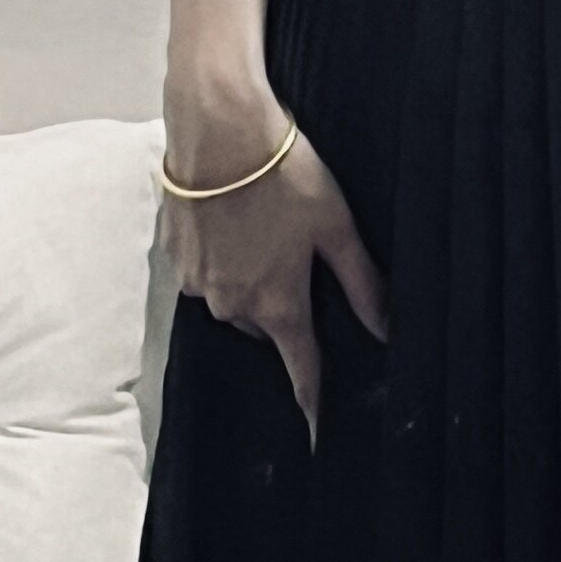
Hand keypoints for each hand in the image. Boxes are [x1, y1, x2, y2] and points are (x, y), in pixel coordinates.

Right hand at [164, 112, 386, 434]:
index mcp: (276, 304)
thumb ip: (362, 284)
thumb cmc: (282, 173)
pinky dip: (223, 257)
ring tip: (266, 228)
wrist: (218, 127)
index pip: (302, 371)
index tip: (319, 434)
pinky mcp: (174, 256)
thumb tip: (386, 328)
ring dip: (253, 280)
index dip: (314, 404)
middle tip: (300, 260)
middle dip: (286, 308)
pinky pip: (207, 273)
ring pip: (236, 300)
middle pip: (268, 328)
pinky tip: (236, 220)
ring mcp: (196, 283)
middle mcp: (231, 305)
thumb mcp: (337, 227)